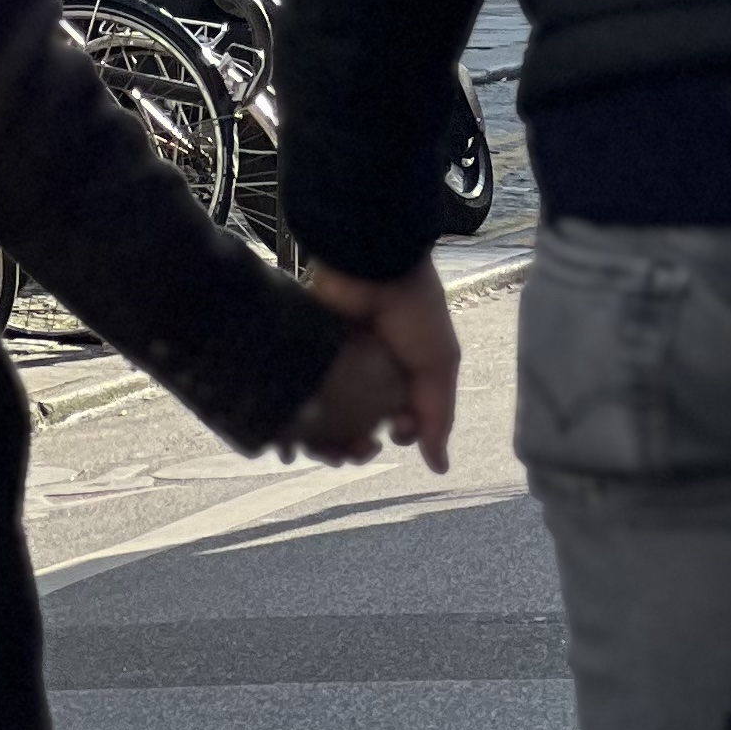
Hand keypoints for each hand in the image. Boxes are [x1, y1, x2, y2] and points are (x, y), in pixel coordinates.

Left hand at [306, 257, 460, 473]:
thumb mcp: (440, 362)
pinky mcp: (305, 356)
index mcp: (400, 372)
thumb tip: (440, 467)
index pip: (396, 418)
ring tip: (332, 449)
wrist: (373, 261)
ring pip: (325, 419)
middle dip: (359, 448)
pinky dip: (292, 427)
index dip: (398, 434)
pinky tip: (290, 446)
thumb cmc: (415, 311)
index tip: (396, 431)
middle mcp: (366, 370)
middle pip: (358, 425)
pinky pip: (296, 398)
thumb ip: (438, 415)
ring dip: (328, 446)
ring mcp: (335, 364)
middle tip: (361, 449)